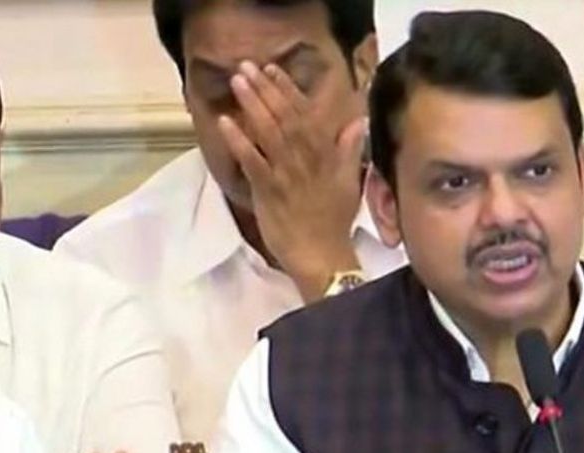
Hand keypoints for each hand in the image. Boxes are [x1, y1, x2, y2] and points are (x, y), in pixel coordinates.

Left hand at [220, 60, 365, 302]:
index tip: (273, 69)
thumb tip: (358, 122)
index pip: (306, 114)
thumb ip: (349, 149)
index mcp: (325, 155)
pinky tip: (226, 122)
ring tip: (237, 83)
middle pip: (284, 117)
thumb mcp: (348, 181)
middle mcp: (306, 159)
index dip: (288, 90)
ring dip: (252, 105)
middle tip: (247, 66)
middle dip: (266, 89)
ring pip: (269, 132)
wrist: (322, 254)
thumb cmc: (333, 221)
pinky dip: (239, 141)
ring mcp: (287, 174)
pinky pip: (252, 161)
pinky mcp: (269, 191)